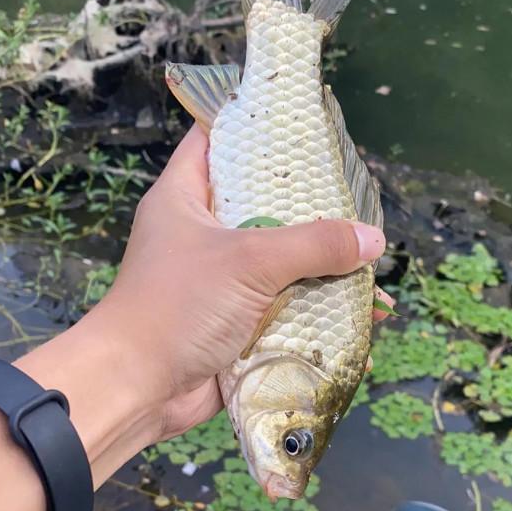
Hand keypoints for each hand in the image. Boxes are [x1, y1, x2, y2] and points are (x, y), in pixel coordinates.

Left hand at [0, 124, 390, 510]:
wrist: (139, 387)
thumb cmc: (178, 305)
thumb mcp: (248, 261)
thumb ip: (313, 245)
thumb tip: (372, 239)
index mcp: (185, 199)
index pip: (215, 141)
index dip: (254, 126)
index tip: (302, 122)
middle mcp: (201, 235)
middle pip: (262, 207)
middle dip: (311, 208)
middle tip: (358, 198)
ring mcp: (219, 283)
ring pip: (281, 264)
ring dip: (324, 269)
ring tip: (372, 263)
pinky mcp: (234, 325)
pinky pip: (285, 311)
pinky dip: (319, 314)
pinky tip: (361, 315)